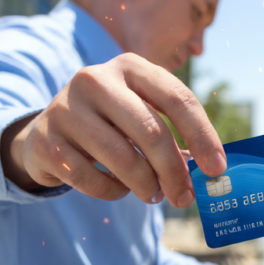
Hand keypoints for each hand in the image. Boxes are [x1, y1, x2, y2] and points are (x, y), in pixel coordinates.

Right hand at [0, 53, 226, 206]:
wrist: (48, 131)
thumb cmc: (111, 124)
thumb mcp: (140, 114)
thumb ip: (173, 134)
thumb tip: (210, 170)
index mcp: (130, 66)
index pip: (178, 98)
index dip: (202, 136)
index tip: (217, 168)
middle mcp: (95, 79)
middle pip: (151, 131)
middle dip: (174, 171)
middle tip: (184, 197)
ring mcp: (66, 108)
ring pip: (122, 158)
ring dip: (146, 186)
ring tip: (153, 195)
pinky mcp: (46, 140)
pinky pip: (92, 179)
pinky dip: (114, 192)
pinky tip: (120, 189)